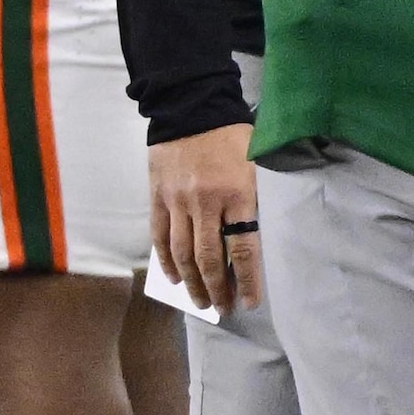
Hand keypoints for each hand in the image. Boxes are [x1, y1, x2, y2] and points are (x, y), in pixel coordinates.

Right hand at [150, 124, 258, 314]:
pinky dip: (165, 260)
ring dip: (191, 282)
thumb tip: (256, 235)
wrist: (190, 105)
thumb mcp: (256, 162)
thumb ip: (255, 197)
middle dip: (217, 289)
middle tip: (222, 309)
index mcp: (237, 193)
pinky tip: (173, 277)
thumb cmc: (231, 134)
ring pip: (182, 252)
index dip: (246, 280)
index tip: (249, 302)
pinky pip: (159, 235)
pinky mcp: (157, 196)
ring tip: (199, 301)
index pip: (242, 248)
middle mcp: (205, 202)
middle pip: (209, 258)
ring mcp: (177, 200)